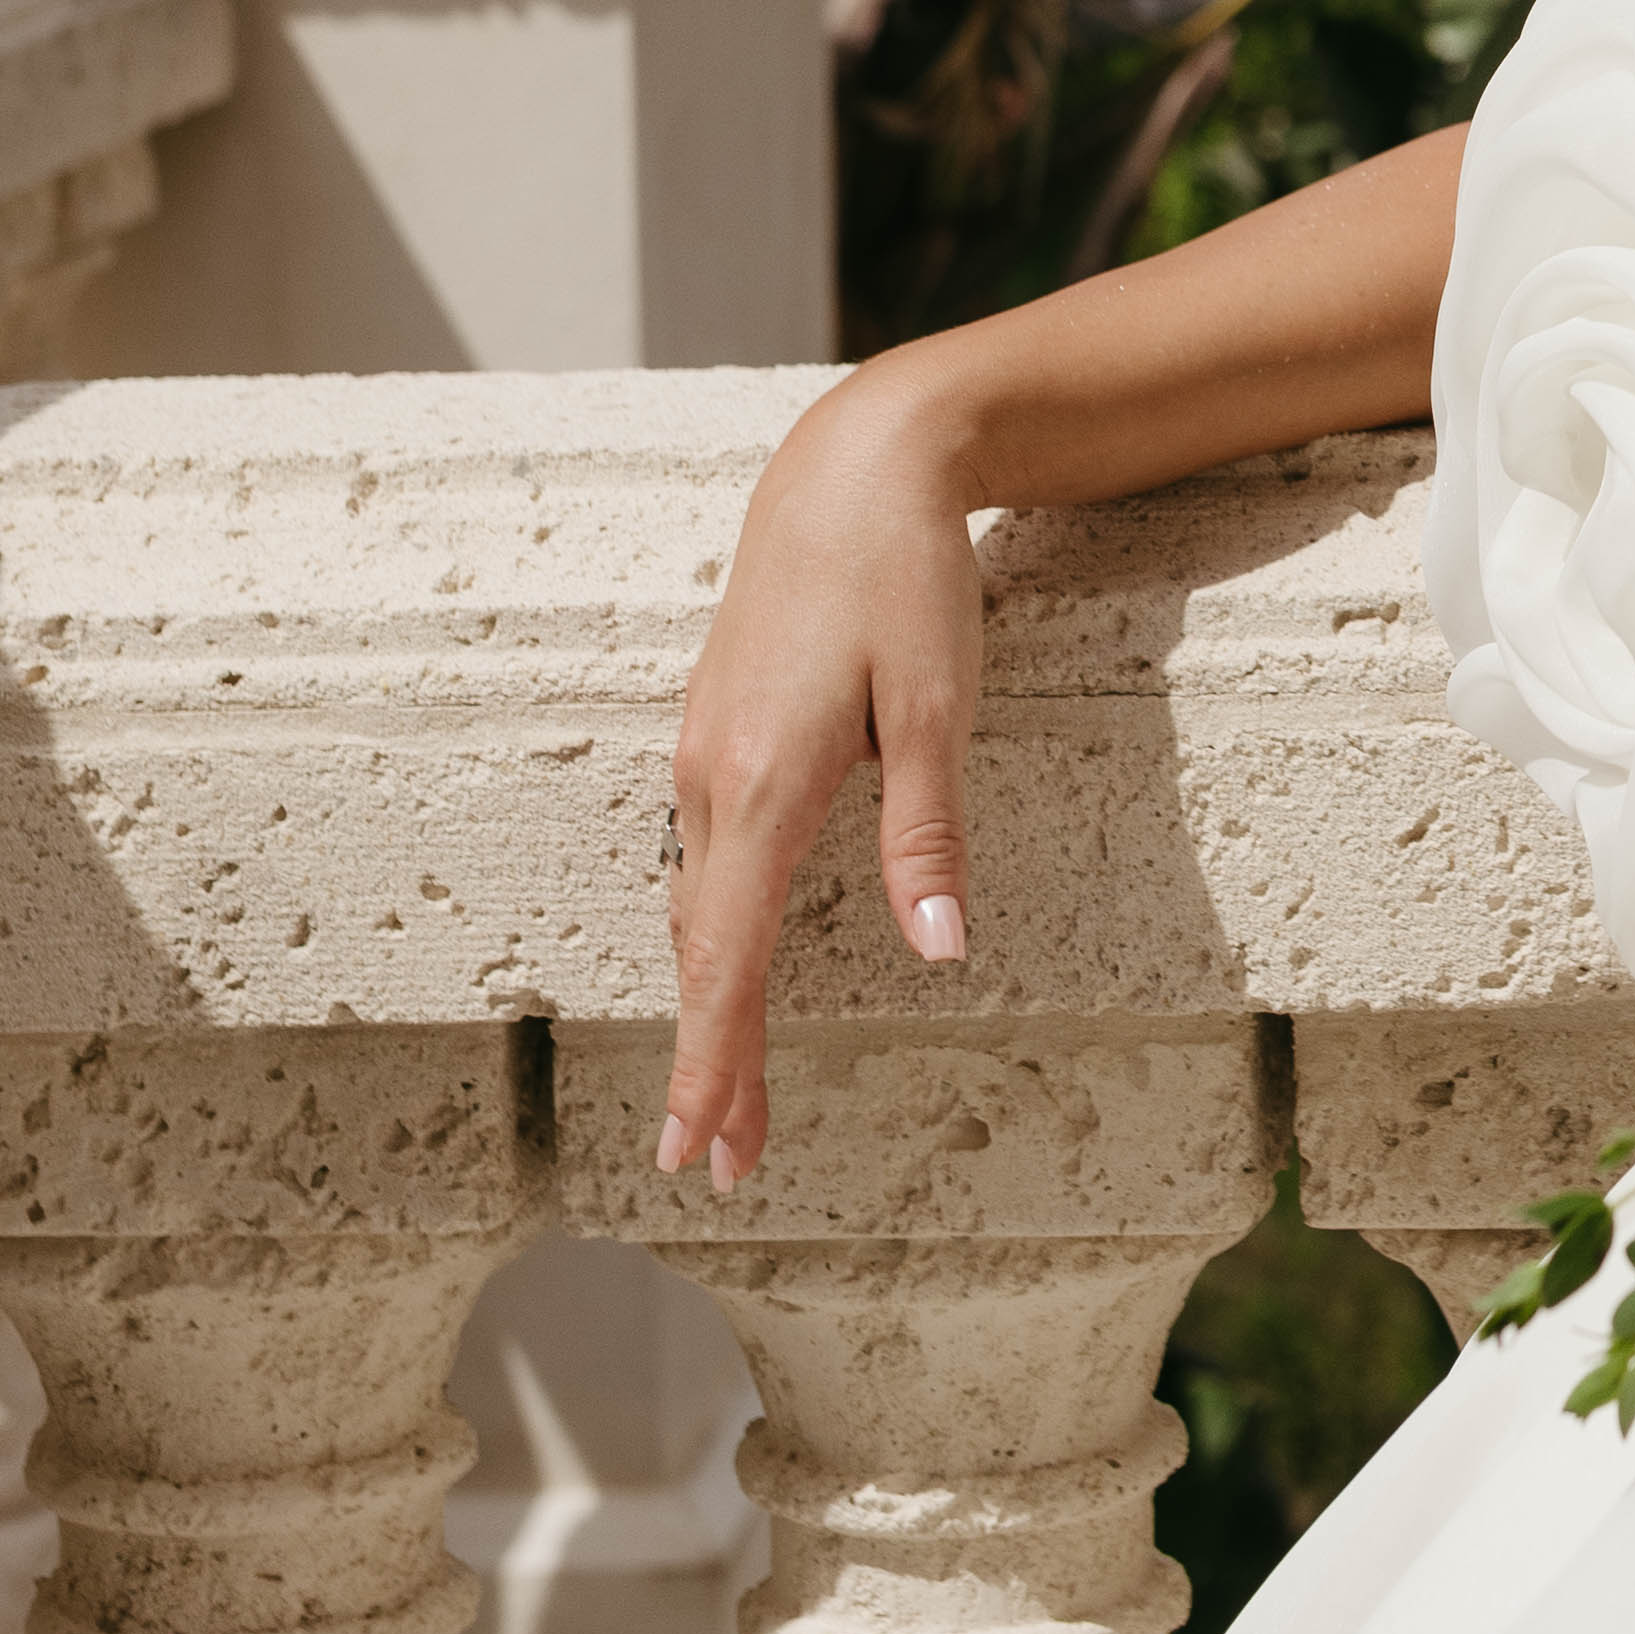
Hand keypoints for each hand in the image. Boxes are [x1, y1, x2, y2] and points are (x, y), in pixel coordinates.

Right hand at [660, 358, 986, 1189]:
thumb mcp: (936, 705)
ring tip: (724, 1095)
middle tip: (715, 1165)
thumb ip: (927, 835)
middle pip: (700, 953)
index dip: (717, 1060)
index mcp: (763, 782)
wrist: (847, 467)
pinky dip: (707, 939)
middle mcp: (712, 779)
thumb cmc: (902, 580)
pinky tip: (722, 970)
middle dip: (709, 1062)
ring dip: (707, 1005)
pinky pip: (701, 863)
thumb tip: (940, 950)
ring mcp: (703, 756)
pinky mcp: (717, 734)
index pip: (727, 957)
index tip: (704, 1147)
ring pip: (694, 910)